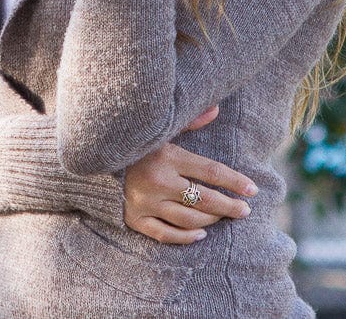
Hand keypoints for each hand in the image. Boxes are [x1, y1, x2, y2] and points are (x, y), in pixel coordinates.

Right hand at [121, 106, 256, 243]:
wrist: (93, 157)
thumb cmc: (134, 142)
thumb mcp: (161, 129)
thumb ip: (190, 122)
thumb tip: (216, 109)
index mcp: (167, 157)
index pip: (210, 172)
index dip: (235, 181)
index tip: (252, 189)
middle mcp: (158, 182)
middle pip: (205, 199)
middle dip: (230, 206)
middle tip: (245, 210)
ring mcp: (146, 203)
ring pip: (190, 220)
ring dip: (212, 221)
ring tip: (223, 217)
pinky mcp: (135, 219)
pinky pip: (167, 234)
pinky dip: (186, 237)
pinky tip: (200, 234)